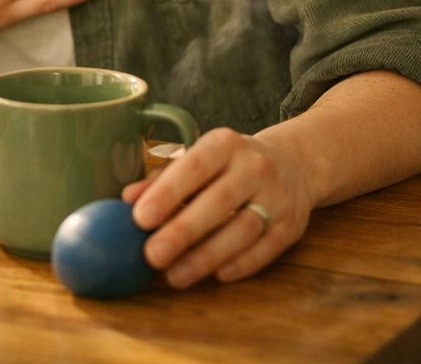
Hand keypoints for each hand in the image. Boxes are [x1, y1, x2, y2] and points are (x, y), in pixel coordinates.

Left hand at [122, 128, 317, 288]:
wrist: (294, 164)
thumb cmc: (229, 164)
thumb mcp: (199, 159)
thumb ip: (162, 178)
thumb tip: (127, 199)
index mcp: (224, 144)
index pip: (194, 166)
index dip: (167, 193)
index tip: (140, 218)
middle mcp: (255, 167)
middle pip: (219, 202)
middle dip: (183, 231)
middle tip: (152, 255)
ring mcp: (278, 197)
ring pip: (243, 230)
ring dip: (207, 257)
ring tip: (175, 276)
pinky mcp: (292, 226)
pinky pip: (266, 249)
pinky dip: (241, 265)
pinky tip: (216, 276)